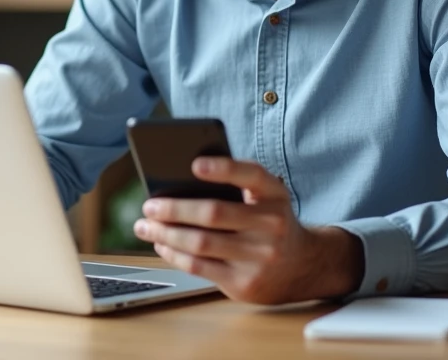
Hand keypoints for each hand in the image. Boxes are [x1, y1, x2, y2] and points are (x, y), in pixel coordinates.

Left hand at [133, 157, 364, 304]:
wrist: (302, 266)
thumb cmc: (269, 222)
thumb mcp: (265, 198)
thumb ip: (235, 187)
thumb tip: (178, 184)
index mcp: (275, 194)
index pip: (250, 175)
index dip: (223, 168)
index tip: (193, 164)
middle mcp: (272, 225)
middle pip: (214, 213)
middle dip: (174, 209)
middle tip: (149, 205)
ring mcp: (260, 257)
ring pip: (201, 243)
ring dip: (166, 233)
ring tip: (145, 225)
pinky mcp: (245, 283)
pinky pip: (200, 267)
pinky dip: (174, 254)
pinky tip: (161, 244)